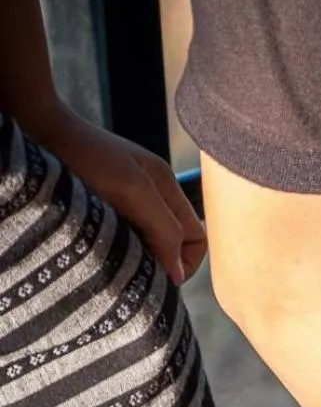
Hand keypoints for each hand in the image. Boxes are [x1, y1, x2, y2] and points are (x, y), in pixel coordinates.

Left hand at [26, 106, 206, 283]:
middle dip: (158, 260)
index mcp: (167, 186)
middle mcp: (149, 195)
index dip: (185, 261)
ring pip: (145, 242)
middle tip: (130, 271)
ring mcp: (124, 200)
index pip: (197, 238)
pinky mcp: (100, 206)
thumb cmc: (84, 153)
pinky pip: (120, 237)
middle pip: (172, 242)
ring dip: (133, 255)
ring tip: (109, 257)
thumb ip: (164, 228)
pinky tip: (95, 246)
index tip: (159, 277)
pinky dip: (113, 247)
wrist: (37, 129)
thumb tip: (177, 274)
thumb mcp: (134, 189)